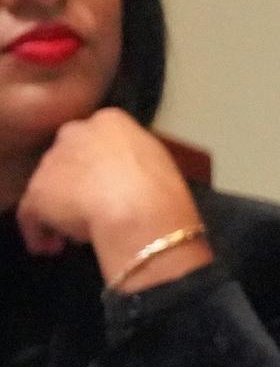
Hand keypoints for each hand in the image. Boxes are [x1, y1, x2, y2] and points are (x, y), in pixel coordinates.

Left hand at [15, 109, 204, 284]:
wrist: (139, 208)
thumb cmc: (161, 186)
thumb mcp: (158, 161)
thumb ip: (134, 160)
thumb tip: (126, 175)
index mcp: (110, 120)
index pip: (97, 137)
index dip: (101, 163)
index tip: (108, 184)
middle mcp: (75, 132)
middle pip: (69, 156)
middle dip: (76, 181)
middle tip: (90, 205)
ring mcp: (52, 160)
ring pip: (50, 184)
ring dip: (59, 205)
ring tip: (73, 232)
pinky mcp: (37, 190)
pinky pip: (31, 213)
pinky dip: (39, 231)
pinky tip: (51, 246)